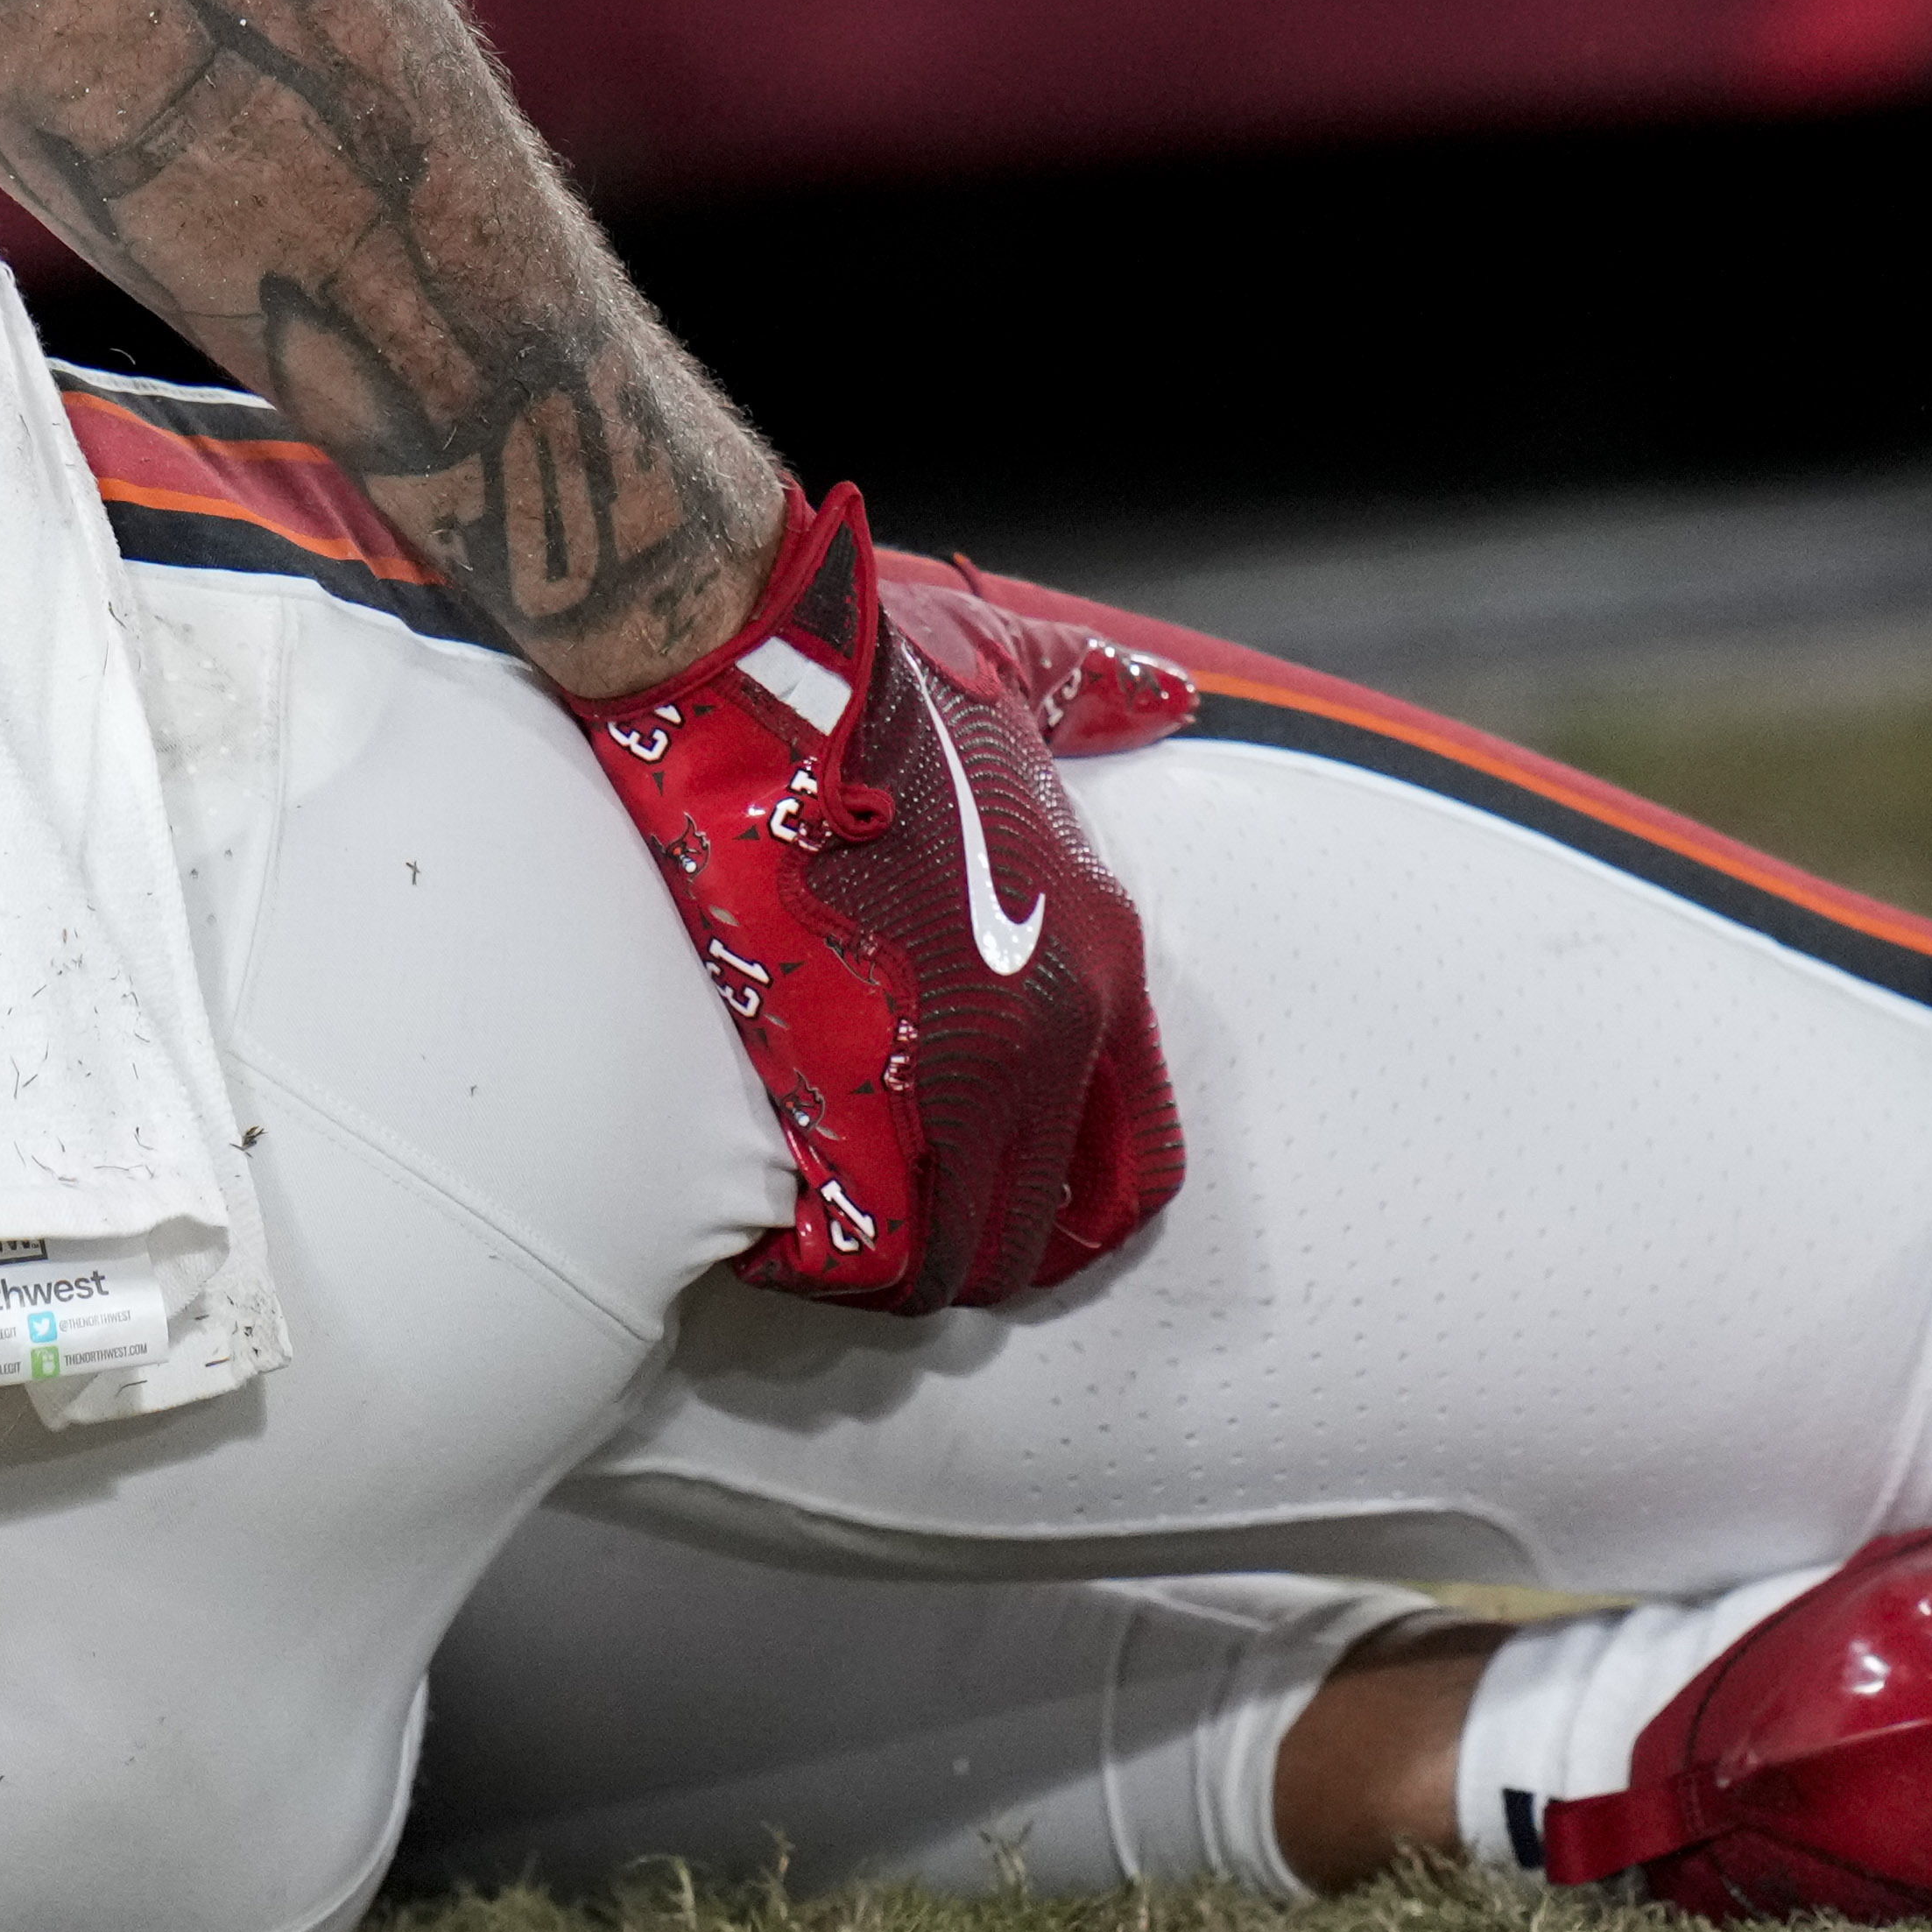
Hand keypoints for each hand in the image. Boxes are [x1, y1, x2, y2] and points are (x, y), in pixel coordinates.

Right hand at [571, 493, 1190, 1307]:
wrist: (762, 665)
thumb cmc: (876, 662)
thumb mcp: (1019, 666)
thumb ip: (1097, 689)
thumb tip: (1169, 694)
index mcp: (1101, 946)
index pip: (1133, 1145)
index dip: (1072, 1201)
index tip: (1013, 1217)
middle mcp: (1062, 1016)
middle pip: (1045, 1215)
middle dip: (982, 1254)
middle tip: (914, 1261)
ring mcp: (963, 1055)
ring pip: (958, 1242)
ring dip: (902, 1268)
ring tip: (834, 1262)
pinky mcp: (861, 1071)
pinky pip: (869, 1227)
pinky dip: (825, 1254)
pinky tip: (778, 1243)